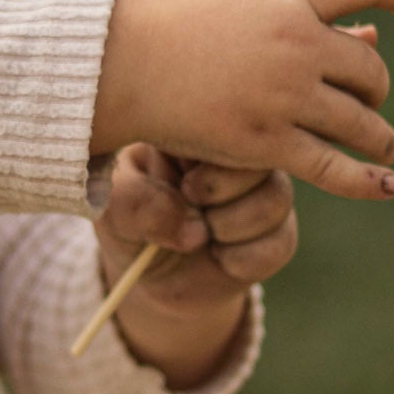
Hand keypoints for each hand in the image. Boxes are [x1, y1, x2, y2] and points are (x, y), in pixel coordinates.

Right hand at [89, 0, 393, 200]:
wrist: (125, 66)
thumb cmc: (182, 30)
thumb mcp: (243, 3)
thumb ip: (301, 12)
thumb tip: (368, 36)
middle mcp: (294, 43)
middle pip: (368, 69)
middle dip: (373, 87)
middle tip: (366, 99)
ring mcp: (283, 95)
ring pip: (360, 121)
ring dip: (378, 135)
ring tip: (384, 144)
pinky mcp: (267, 142)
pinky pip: (332, 166)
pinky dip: (367, 179)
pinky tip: (388, 184)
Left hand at [94, 147, 302, 305]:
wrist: (152, 277)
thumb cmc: (131, 221)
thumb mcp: (112, 208)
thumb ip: (135, 203)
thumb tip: (190, 228)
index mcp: (203, 129)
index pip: (228, 115)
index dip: (208, 149)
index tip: (180, 177)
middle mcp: (243, 155)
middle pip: (263, 152)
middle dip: (218, 188)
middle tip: (188, 198)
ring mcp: (267, 194)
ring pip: (275, 199)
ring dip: (228, 225)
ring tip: (198, 231)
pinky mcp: (280, 237)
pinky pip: (279, 243)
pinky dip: (240, 258)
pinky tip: (218, 257)